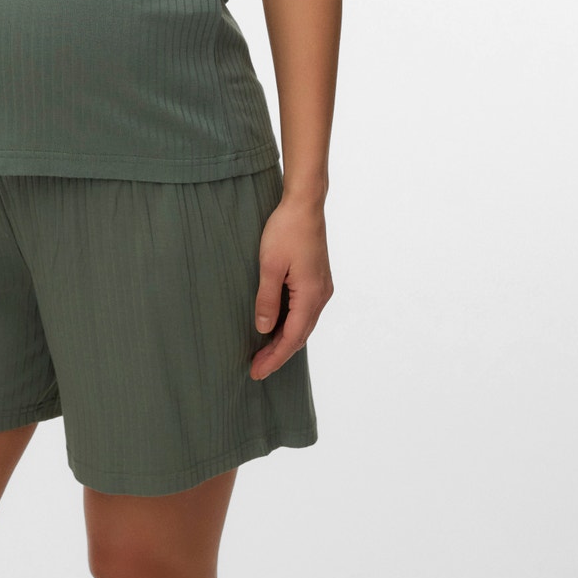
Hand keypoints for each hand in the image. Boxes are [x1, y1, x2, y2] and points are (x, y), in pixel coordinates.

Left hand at [250, 195, 333, 380]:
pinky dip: (290, 325)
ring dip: (284, 340)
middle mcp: (321, 296)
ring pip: (303, 324)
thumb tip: (264, 329)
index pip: (292, 338)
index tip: (256, 372)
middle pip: (300, 335)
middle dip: (278, 354)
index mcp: (311, 295)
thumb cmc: (286, 230)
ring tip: (263, 353)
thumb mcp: (269, 266)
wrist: (305, 204)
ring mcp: (322, 288)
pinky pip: (304, 312)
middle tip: (256, 369)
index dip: (274, 358)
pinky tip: (277, 327)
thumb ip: (267, 299)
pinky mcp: (317, 280)